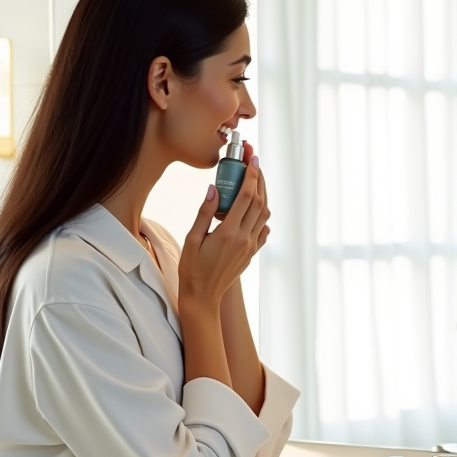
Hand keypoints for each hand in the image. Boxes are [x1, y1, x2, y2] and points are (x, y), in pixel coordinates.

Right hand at [178, 153, 270, 308]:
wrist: (202, 296)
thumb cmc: (192, 268)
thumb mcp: (192, 238)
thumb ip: (204, 212)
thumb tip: (213, 188)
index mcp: (228, 232)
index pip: (246, 197)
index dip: (251, 176)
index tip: (252, 160)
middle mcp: (244, 239)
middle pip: (260, 202)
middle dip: (259, 180)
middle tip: (254, 163)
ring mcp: (250, 247)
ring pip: (264, 215)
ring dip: (262, 196)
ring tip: (255, 181)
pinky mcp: (251, 254)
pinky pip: (263, 231)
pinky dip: (262, 217)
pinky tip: (254, 211)